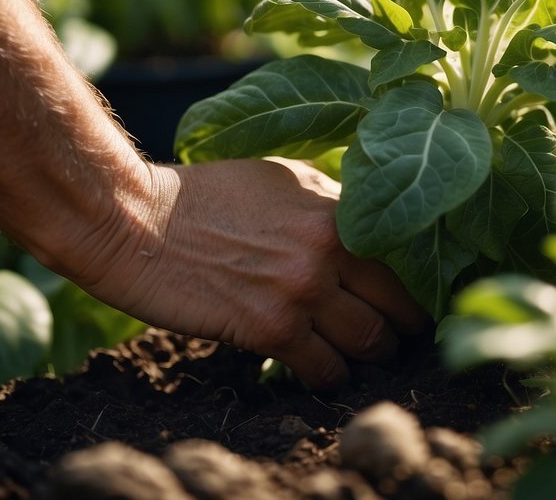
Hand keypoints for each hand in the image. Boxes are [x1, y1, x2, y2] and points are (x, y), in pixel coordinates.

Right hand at [66, 157, 427, 388]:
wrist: (136, 221)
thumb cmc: (206, 194)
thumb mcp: (282, 178)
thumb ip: (329, 203)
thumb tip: (369, 225)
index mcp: (335, 210)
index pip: (401, 255)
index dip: (415, 281)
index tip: (419, 297)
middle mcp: (328, 251)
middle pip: (396, 305)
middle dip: (404, 327)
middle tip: (403, 336)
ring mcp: (301, 292)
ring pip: (368, 342)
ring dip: (372, 356)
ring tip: (370, 357)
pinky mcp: (270, 330)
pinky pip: (323, 368)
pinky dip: (331, 376)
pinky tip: (328, 373)